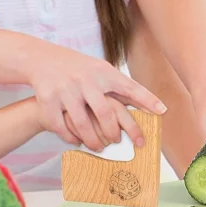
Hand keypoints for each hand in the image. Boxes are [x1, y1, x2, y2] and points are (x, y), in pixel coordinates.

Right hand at [28, 43, 164, 151]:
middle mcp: (86, 80)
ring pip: (83, 124)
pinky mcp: (48, 100)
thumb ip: (119, 87)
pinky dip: (71, 137)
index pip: (129, 87)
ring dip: (92, 140)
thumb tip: (148, 104)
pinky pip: (61, 126)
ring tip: (99, 147)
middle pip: (106, 113)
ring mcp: (66, 89)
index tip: (162, 111)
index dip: (146, 99)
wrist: (43, 59)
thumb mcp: (100, 70)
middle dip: (113, 133)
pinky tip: (77, 141)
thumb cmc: (79, 69)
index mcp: (103, 72)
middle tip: (117, 143)